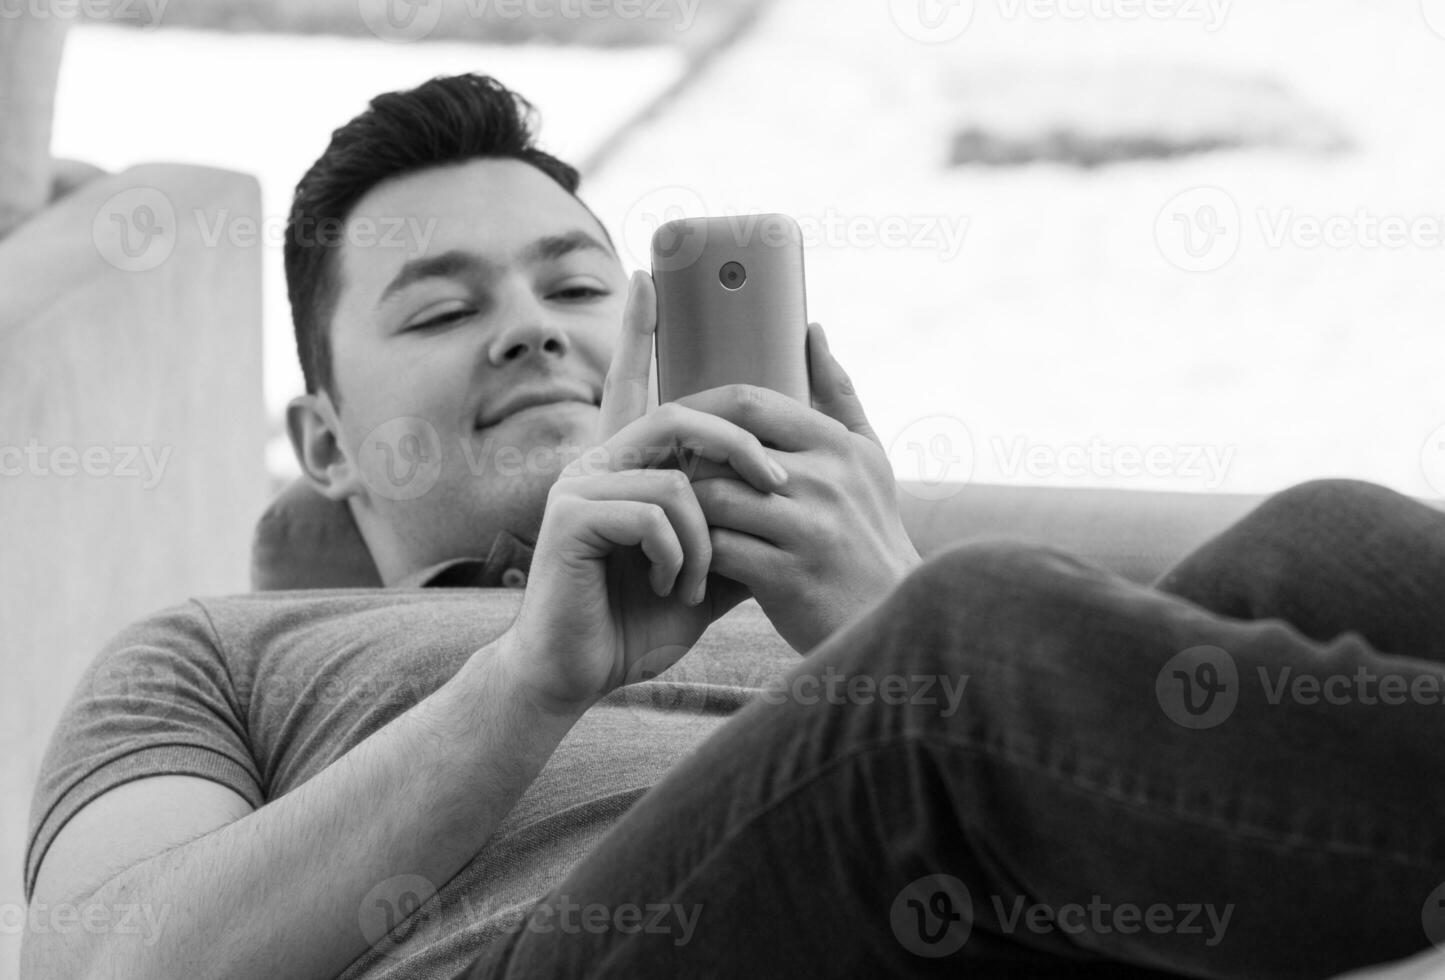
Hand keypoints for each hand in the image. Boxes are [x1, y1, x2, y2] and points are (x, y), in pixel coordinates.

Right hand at [498, 272, 771, 715]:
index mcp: (624, 464)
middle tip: (780, 488)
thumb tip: (785, 501)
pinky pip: (654, 512)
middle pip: (682, 416)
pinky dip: (679, 556)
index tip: (648, 276)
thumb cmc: (635, 623)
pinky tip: (667, 589)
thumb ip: (733, 528)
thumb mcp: (702, 570)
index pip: (630, 382)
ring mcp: (579, 484)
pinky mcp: (571, 517)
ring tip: (697, 585)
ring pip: (678, 476)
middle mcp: (597, 460)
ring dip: (707, 539)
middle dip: (742, 446)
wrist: (576, 673)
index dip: (637, 330)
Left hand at [680, 324, 922, 653]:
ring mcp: (810, 528)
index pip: (753, 403)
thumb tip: (811, 331)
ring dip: (684, 510)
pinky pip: (717, 547)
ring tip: (669, 519)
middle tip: (659, 475)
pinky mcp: (789, 576)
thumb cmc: (869, 537)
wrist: (891, 624)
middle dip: (685, 458)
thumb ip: (839, 395)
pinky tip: (686, 562)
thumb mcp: (868, 461)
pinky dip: (694, 553)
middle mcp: (829, 480)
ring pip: (713, 496)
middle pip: (725, 446)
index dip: (704, 415)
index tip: (679, 435)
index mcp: (841, 447)